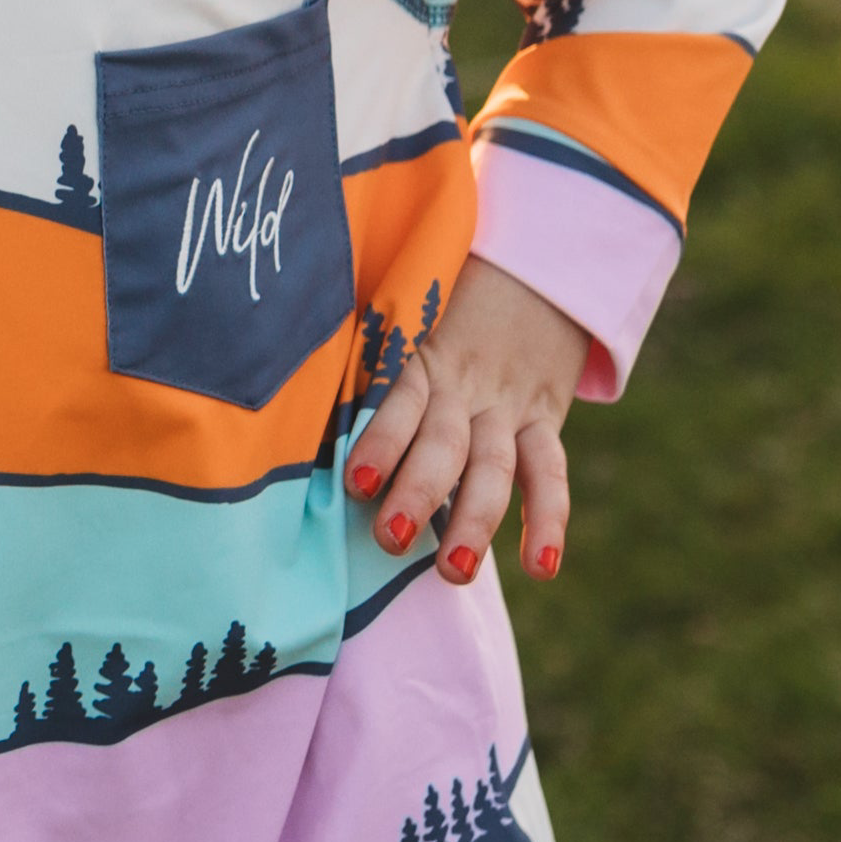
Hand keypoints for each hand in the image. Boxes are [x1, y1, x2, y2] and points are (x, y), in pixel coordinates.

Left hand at [345, 254, 588, 583]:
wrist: (533, 270)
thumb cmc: (440, 304)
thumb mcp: (405, 319)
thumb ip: (367, 363)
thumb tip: (290, 414)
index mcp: (421, 358)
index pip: (401, 399)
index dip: (382, 440)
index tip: (358, 482)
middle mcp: (465, 386)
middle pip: (445, 443)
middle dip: (419, 492)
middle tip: (391, 539)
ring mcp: (508, 407)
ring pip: (495, 466)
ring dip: (475, 520)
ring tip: (455, 571)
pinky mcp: (544, 421)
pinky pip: (550, 471)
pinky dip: (549, 518)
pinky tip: (541, 565)